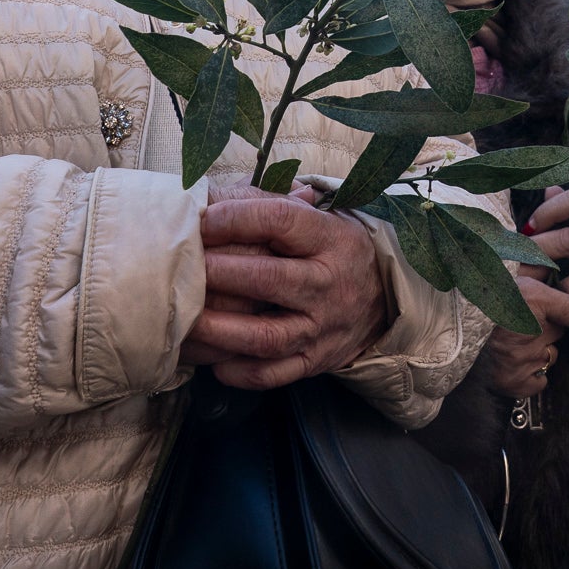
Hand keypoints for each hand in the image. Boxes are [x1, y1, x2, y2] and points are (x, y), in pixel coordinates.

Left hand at [186, 191, 390, 387]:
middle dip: (220, 273)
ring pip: (266, 336)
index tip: (202, 220)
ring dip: (221, 330)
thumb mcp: (319, 217)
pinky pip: (272, 374)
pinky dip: (239, 372)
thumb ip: (273, 203)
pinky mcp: (313, 362)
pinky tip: (213, 360)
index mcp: (329, 238)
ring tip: (187, 318)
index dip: (236, 218)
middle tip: (183, 267)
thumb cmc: (333, 250)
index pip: (280, 220)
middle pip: (268, 279)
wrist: (385, 301)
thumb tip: (217, 194)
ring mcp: (321, 328)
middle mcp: (327, 284)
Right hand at [482, 265, 568, 397]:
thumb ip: (535, 267)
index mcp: (533, 300)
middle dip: (548, 328)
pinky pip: (538, 379)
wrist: (447, 329)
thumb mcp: (508, 274)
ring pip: (549, 355)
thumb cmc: (477, 298)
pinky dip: (529, 374)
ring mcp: (522, 359)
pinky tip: (512, 361)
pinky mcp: (515, 381)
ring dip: (538, 350)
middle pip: (559, 332)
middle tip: (523, 321)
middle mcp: (530, 330)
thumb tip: (556, 258)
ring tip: (513, 340)